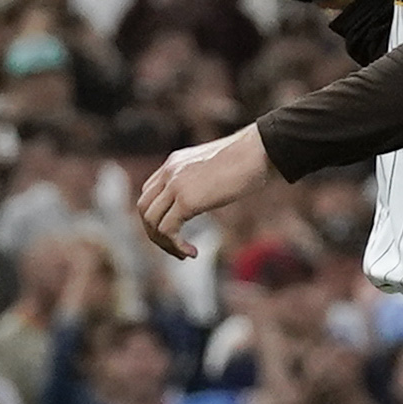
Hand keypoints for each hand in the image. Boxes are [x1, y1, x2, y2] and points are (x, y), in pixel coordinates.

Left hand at [131, 125, 273, 260]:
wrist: (258, 150)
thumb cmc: (248, 158)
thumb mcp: (215, 166)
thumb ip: (201, 179)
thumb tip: (207, 197)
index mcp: (174, 162)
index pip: (149, 194)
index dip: (157, 217)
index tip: (176, 230)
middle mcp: (169, 172)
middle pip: (144, 209)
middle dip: (155, 233)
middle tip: (175, 247)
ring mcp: (175, 185)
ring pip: (151, 221)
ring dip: (164, 243)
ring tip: (184, 253)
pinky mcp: (187, 199)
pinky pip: (168, 229)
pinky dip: (176, 246)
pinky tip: (193, 252)